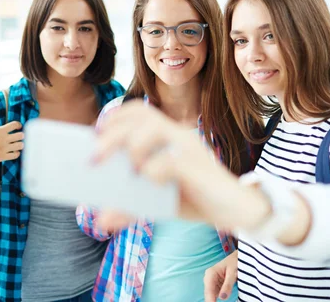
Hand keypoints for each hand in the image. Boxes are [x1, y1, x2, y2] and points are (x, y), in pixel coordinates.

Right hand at [0, 121, 23, 168]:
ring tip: (17, 144)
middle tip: (19, 136)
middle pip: (21, 135)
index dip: (18, 125)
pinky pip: (16, 155)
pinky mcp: (2, 157)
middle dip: (21, 135)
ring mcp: (3, 149)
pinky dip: (17, 152)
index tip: (18, 127)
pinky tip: (14, 151)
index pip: (14, 125)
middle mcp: (2, 139)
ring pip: (21, 145)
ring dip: (20, 144)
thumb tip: (7, 128)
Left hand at [94, 102, 268, 229]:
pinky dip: (153, 171)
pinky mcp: (198, 166)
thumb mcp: (158, 202)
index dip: (114, 117)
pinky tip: (150, 181)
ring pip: (155, 127)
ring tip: (127, 169)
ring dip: (133, 145)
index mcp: (169, 136)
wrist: (235, 211)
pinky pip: (170, 160)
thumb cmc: (195, 198)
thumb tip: (102, 219)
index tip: (95, 134)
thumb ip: (132, 206)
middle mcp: (179, 135)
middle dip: (112, 134)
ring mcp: (189, 148)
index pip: (139, 111)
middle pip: (142, 116)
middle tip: (94, 157)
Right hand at [204, 251, 237, 301]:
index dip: (210, 300)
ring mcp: (212, 281)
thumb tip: (222, 298)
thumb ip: (228, 285)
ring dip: (213, 300)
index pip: (209, 290)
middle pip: (208, 294)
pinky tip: (218, 301)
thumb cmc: (235, 262)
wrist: (238, 257)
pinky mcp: (216, 284)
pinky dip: (216, 299)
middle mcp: (209, 277)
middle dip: (211, 301)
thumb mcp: (233, 273)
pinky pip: (215, 294)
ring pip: (211, 295)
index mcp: (211, 273)